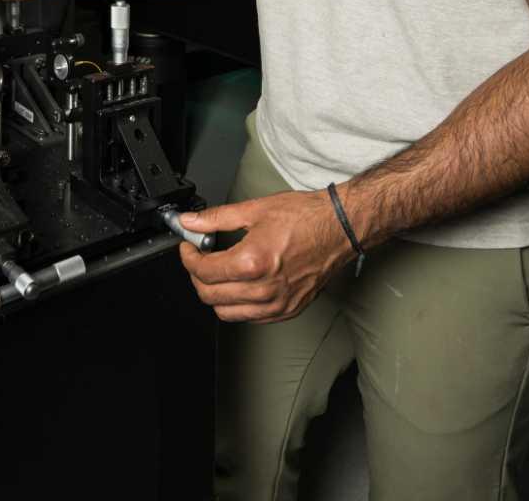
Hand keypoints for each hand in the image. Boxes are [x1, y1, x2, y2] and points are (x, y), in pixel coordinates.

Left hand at [176, 190, 352, 322]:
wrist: (340, 228)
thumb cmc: (305, 217)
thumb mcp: (255, 210)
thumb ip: (216, 219)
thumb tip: (190, 222)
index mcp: (253, 261)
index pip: (203, 271)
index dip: (188, 258)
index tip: (189, 247)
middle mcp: (264, 288)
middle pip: (210, 295)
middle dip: (197, 276)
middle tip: (200, 258)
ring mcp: (277, 303)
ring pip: (226, 312)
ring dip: (215, 294)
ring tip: (219, 272)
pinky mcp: (287, 310)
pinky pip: (249, 317)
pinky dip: (237, 304)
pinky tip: (240, 284)